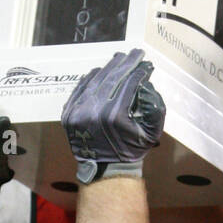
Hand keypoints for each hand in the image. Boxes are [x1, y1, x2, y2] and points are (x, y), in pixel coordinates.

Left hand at [61, 48, 164, 183]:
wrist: (105, 169)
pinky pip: (80, 89)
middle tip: (135, 53)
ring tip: (120, 58)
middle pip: (112, 79)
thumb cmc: (131, 150)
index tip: (145, 64)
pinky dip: (90, 78)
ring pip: (95, 81)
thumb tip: (147, 84)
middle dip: (125, 64)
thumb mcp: (151, 133)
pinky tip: (100, 70)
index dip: (138, 72)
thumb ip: (155, 108)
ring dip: (109, 67)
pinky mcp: (68, 114)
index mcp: (114, 116)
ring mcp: (77, 112)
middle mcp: (94, 112)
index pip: (128, 84)